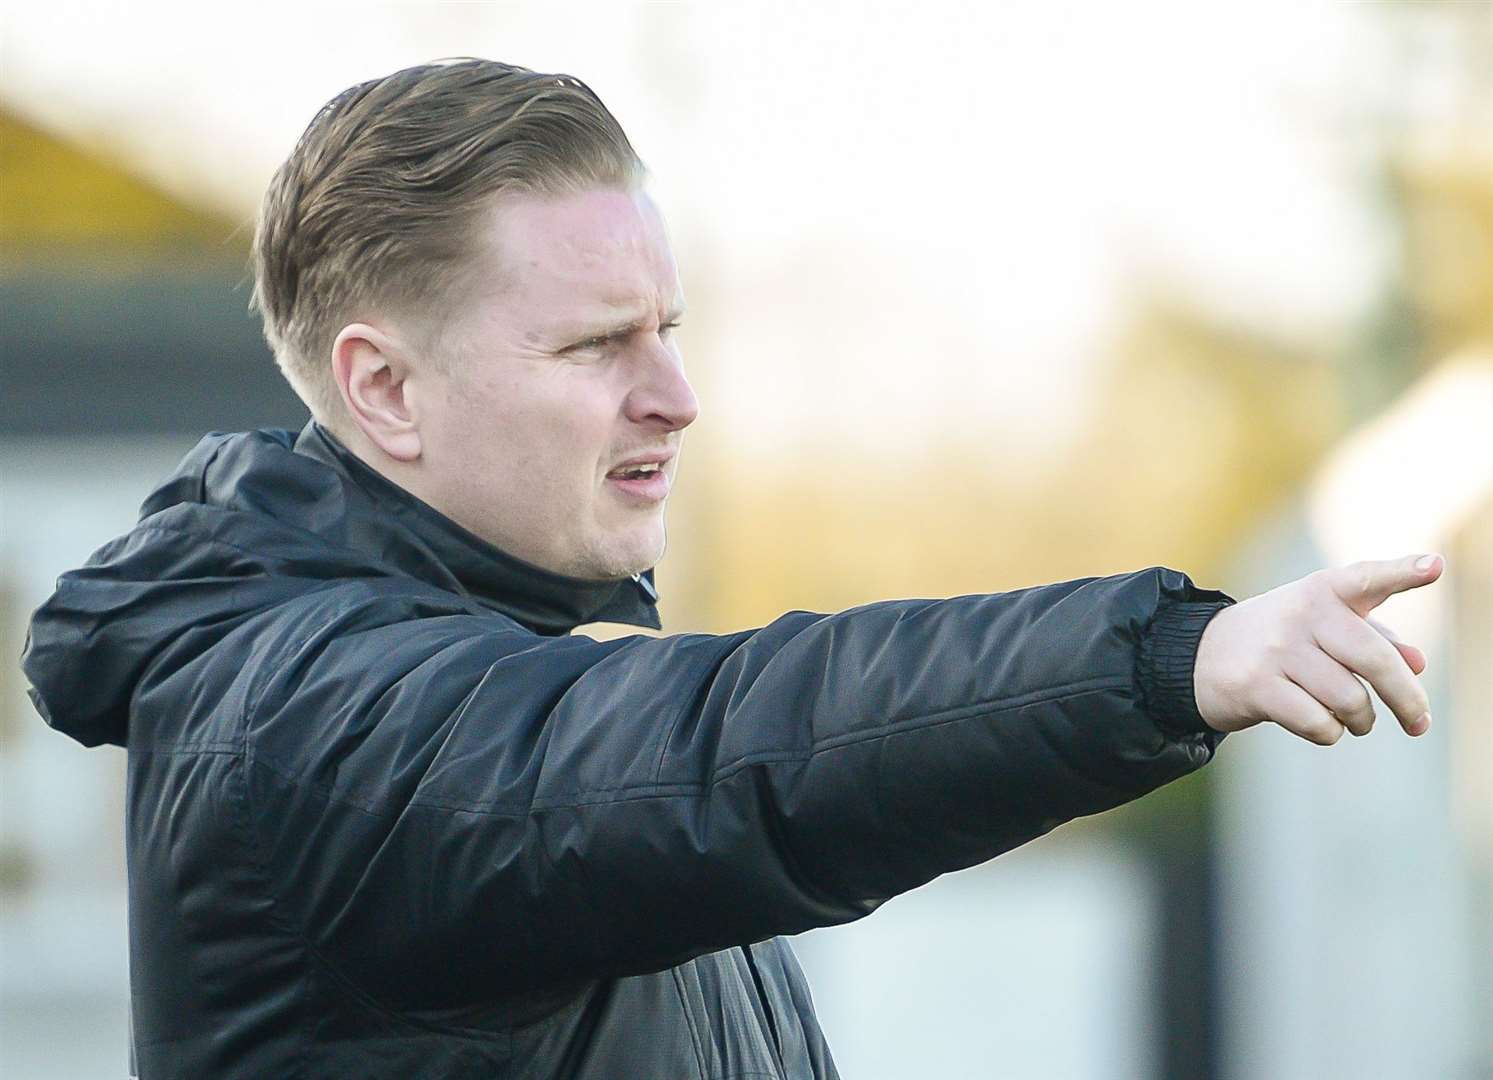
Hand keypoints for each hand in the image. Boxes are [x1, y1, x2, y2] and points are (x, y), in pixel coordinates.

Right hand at [1194, 553, 1443, 743]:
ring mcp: (1275, 650)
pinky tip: (1322, 726)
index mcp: (1321, 592)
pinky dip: (1329, 733)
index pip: (1365, 579)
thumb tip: (1418, 663)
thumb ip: (1374, 639)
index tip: (1433, 566)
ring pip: (1349, 700)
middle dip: (1407, 700)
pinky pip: (1318, 724)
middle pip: (1374, 660)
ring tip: (1356, 721)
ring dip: (1361, 721)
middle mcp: (1299, 614)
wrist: (1198, 656)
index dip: (1401, 572)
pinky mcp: (1256, 686)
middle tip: (1419, 723)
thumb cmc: (1279, 641)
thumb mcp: (1323, 628)